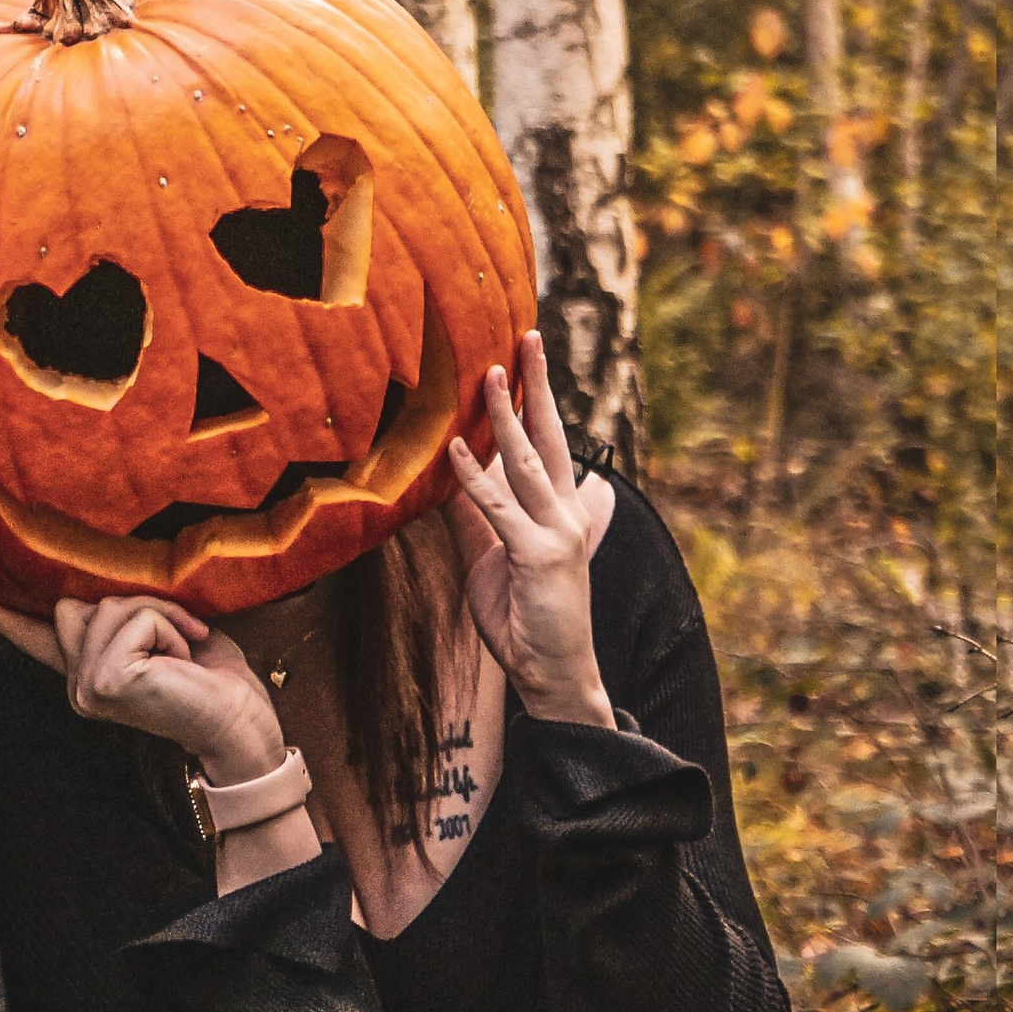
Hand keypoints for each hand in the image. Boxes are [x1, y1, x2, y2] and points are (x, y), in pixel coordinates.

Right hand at [0, 584, 288, 782]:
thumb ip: (121, 615)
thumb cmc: (214, 677)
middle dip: (138, 604)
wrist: (241, 723)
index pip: (34, 635)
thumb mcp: (161, 633)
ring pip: (110, 606)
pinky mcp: (104, 682)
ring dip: (162, 615)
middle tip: (179, 642)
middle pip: (80, 602)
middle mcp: (78, 684)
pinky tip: (182, 662)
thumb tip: (84, 595)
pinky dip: (170, 628)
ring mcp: (85, 687)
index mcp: (89, 671)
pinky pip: (135, 618)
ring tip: (183, 654)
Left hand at [443, 334, 614, 728]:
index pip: (548, 445)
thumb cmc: (526, 621)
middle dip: (539, 385)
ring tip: (491, 372)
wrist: (552, 675)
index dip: (536, 401)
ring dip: (506, 415)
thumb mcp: (491, 560)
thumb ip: (474, 519)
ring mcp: (557, 532)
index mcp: (561, 511)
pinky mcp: (537, 555)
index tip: (523, 360)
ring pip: (527, 460)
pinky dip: (474, 478)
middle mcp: (566, 513)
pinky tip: (455, 450)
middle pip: (551, 435)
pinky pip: (499, 508)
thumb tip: (446, 482)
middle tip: (528, 336)